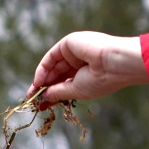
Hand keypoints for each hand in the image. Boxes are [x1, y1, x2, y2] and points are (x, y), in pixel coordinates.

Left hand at [26, 32, 148, 106]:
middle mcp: (80, 60)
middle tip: (32, 100)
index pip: (63, 82)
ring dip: (41, 80)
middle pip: (55, 74)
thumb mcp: (76, 90)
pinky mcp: (69, 42)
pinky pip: (51, 57)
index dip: (50, 93)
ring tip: (34, 93)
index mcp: (86, 72)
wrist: (116, 63)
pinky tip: (39, 82)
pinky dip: (42, 69)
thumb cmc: (101, 79)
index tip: (40, 105)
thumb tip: (43, 96)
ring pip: (52, 66)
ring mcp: (74, 50)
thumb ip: (58, 92)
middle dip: (43, 87)